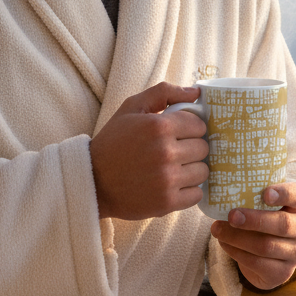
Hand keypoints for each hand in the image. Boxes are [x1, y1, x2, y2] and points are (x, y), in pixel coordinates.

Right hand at [90, 82, 207, 219]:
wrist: (93, 180)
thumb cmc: (114, 141)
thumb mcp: (132, 107)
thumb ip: (164, 93)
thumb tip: (196, 92)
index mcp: (159, 126)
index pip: (199, 125)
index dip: (190, 128)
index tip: (179, 133)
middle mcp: (165, 152)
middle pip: (203, 148)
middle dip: (192, 147)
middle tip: (175, 151)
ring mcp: (167, 180)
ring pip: (203, 171)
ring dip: (192, 169)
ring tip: (174, 168)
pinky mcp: (167, 202)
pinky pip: (197, 194)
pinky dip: (189, 190)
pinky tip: (174, 184)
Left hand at [210, 182, 295, 290]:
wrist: (270, 257)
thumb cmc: (263, 220)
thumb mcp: (263, 206)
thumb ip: (252, 197)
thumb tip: (223, 193)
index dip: (284, 194)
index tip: (266, 193)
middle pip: (282, 224)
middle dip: (254, 220)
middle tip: (231, 215)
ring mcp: (295, 253)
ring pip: (266, 246)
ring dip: (237, 238)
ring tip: (217, 229)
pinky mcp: (283, 273)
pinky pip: (257, 263)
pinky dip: (236, 252)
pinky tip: (224, 243)